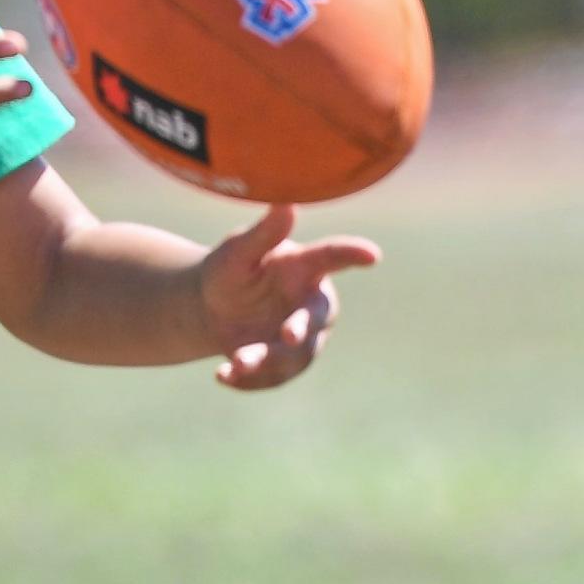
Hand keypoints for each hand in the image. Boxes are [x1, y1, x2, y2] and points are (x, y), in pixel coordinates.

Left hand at [196, 203, 379, 391]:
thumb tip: (286, 203)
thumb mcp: (238, 251)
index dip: (353, 255)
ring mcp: (302, 337)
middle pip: (315, 319)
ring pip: (294, 356)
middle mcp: (311, 303)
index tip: (372, 254)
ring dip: (265, 362)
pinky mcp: (285, 364)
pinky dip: (248, 380)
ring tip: (235, 362)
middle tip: (288, 335)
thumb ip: (263, 234)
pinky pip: (273, 378)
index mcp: (305, 267)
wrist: (211, 308)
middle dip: (302, 328)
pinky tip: (223, 376)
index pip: (333, 257)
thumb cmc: (230, 269)